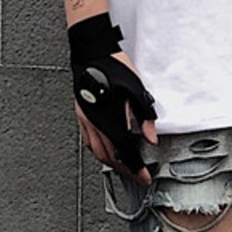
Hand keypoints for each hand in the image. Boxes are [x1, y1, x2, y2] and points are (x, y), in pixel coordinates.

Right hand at [74, 50, 157, 184]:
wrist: (91, 53)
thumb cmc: (113, 67)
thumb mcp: (137, 90)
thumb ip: (144, 117)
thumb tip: (150, 138)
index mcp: (110, 120)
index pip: (125, 153)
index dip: (136, 169)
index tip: (144, 178)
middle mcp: (95, 124)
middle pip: (110, 157)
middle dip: (124, 170)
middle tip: (136, 176)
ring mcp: (86, 121)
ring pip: (97, 151)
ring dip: (111, 163)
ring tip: (123, 166)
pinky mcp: (81, 115)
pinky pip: (88, 141)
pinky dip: (99, 151)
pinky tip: (105, 149)